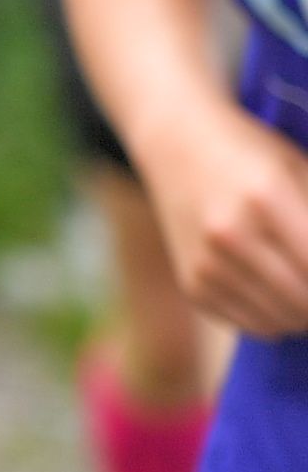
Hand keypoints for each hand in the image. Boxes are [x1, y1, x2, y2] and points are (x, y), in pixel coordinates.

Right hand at [142, 104, 307, 333]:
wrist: (178, 145)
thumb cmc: (255, 156)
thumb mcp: (302, 171)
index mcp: (266, 197)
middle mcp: (230, 234)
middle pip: (305, 300)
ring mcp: (207, 263)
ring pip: (283, 321)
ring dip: (307, 314)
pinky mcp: (192, 283)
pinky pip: (254, 326)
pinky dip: (279, 320)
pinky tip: (283, 293)